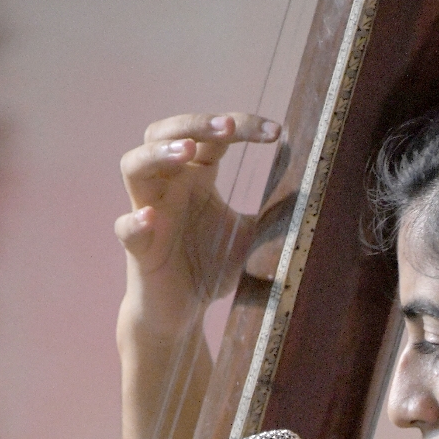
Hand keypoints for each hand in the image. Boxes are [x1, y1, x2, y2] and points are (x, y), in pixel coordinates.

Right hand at [116, 112, 279, 339]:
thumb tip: (311, 189)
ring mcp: (148, 213)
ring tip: (189, 152)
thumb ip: (274, 213)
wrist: (181, 313)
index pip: (213, 136)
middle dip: (196, 124)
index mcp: (196, 177)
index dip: (242, 125)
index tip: (276, 131)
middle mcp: (168, 186)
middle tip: (228, 128)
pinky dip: (135, 221)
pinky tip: (151, 218)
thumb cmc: (209, 268)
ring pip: (135, 166)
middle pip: (165, 133)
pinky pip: (126, 228)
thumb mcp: (250, 236)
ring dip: (159, 154)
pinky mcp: (139, 248)